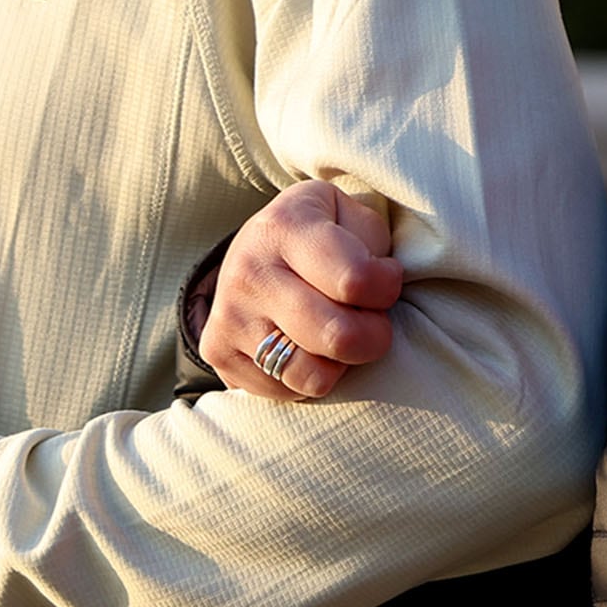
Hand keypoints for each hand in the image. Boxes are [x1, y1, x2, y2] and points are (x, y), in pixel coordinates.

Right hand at [201, 180, 401, 398]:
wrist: (256, 247)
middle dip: (375, 336)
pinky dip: (310, 377)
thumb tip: (383, 287)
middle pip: (337, 336)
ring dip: (342, 363)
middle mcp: (250, 271)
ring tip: (340, 333)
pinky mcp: (219, 352)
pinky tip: (309, 347)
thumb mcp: (350, 215)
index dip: (387, 288)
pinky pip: (287, 392)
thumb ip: (374, 243)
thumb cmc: (321, 234)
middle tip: (373, 320)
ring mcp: (229, 315)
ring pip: (313, 375)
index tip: (387, 279)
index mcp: (285, 227)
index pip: (355, 281)